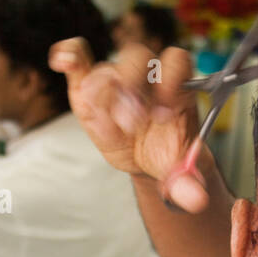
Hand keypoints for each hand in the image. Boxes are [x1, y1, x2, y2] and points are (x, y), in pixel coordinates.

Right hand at [48, 38, 208, 212]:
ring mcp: (117, 77)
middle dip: (133, 87)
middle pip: (139, 58)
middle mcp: (147, 75)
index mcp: (176, 86)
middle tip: (131, 123)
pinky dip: (69, 56)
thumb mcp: (181, 171)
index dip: (171, 79)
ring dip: (104, 97)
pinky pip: (79, 59)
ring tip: (110, 130)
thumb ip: (189, 183)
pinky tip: (62, 63)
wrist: (147, 158)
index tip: (163, 113)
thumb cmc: (167, 154)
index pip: (176, 61)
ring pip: (107, 69)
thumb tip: (195, 200)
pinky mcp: (89, 85)